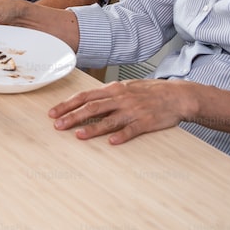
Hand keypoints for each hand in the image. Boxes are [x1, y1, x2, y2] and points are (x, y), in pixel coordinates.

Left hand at [48, 80, 191, 144]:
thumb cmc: (149, 92)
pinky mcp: (146, 122)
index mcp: (113, 89)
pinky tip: (111, 142)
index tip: (53, 113)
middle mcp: (120, 98)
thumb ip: (107, 94)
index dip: (67, 104)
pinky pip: (131, 130)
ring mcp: (133, 110)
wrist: (176, 95)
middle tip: (57, 125)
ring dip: (92, 128)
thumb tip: (88, 99)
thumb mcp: (125, 87)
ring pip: (108, 119)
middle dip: (72, 116)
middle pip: (91, 108)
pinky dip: (121, 136)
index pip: (84, 96)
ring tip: (78, 135)